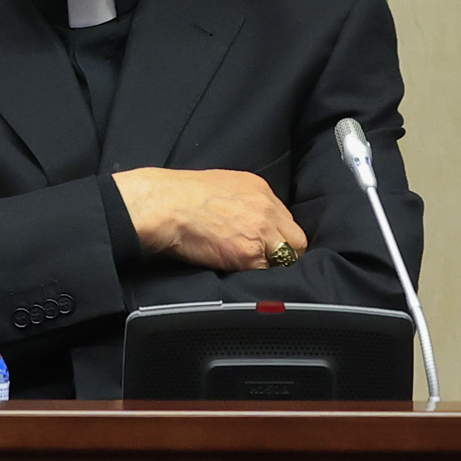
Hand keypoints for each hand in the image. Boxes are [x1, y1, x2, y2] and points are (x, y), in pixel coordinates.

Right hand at [115, 166, 304, 270]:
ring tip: (251, 267)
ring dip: (272, 264)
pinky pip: (265, 272)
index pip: (286, 219)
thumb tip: (246, 218)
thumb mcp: (221, 185)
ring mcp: (261, 233)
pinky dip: (254, 275)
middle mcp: (266, 209)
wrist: (162, 204)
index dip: (278, 234)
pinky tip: (239, 270)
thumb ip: (243, 200)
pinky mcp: (249, 255)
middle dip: (285, 251)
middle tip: (267, 260)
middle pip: (297, 239)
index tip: (268, 243)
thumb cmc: (179, 194)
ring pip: (287, 258)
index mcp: (260, 189)